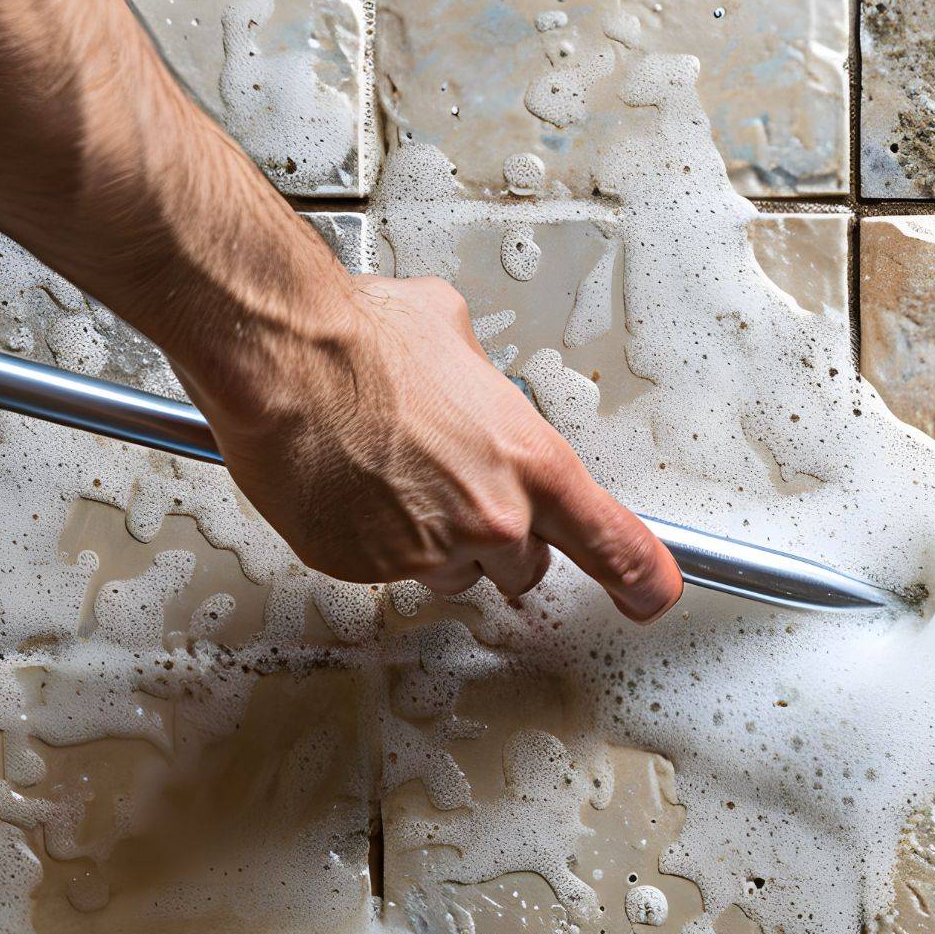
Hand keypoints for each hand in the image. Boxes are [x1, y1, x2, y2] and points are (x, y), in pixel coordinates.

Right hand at [176, 274, 682, 621]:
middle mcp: (490, 518)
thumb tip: (473, 379)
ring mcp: (427, 551)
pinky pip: (387, 569)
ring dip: (435, 541)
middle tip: (458, 492)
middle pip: (525, 565)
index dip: (640, 577)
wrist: (283, 358)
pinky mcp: (367, 568)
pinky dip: (373, 539)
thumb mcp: (456, 338)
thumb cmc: (361, 340)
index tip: (651, 595)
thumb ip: (484, 384)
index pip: (614, 543)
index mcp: (532, 464)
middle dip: (500, 538)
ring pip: (453, 572)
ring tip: (393, 479)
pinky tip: (353, 487)